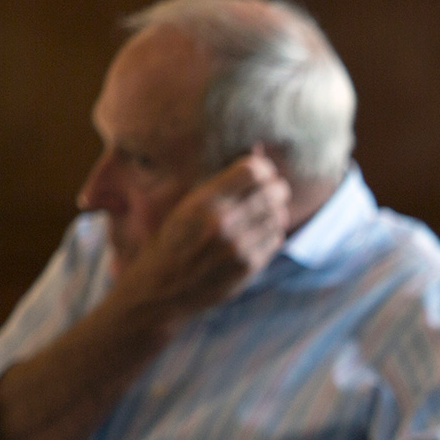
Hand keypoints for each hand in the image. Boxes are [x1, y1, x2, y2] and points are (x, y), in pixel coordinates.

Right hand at [109, 151, 290, 322]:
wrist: (160, 290)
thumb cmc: (173, 240)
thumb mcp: (186, 205)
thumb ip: (221, 181)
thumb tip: (258, 150)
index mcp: (203, 201)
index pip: (253, 170)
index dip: (264, 168)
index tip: (261, 173)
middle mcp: (222, 223)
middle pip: (273, 191)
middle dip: (275, 189)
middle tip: (270, 191)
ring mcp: (238, 247)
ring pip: (278, 216)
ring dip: (274, 212)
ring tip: (259, 214)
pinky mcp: (248, 267)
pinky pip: (275, 239)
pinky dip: (270, 233)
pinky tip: (255, 235)